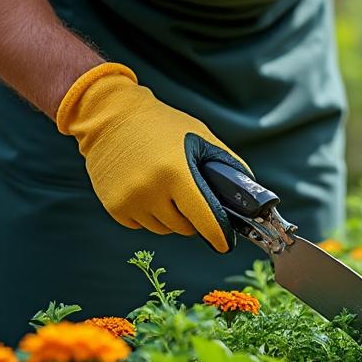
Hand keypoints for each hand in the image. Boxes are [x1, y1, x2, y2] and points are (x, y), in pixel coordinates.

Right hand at [56, 63, 248, 251]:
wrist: (110, 117)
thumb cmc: (162, 126)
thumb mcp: (201, 139)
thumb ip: (228, 167)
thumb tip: (251, 195)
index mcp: (177, 173)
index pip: (205, 219)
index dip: (218, 235)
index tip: (225, 244)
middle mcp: (151, 190)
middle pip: (185, 228)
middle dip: (194, 218)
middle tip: (191, 196)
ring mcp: (130, 201)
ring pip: (164, 229)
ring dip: (171, 218)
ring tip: (167, 190)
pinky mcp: (114, 207)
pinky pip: (142, 226)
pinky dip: (150, 215)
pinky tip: (147, 191)